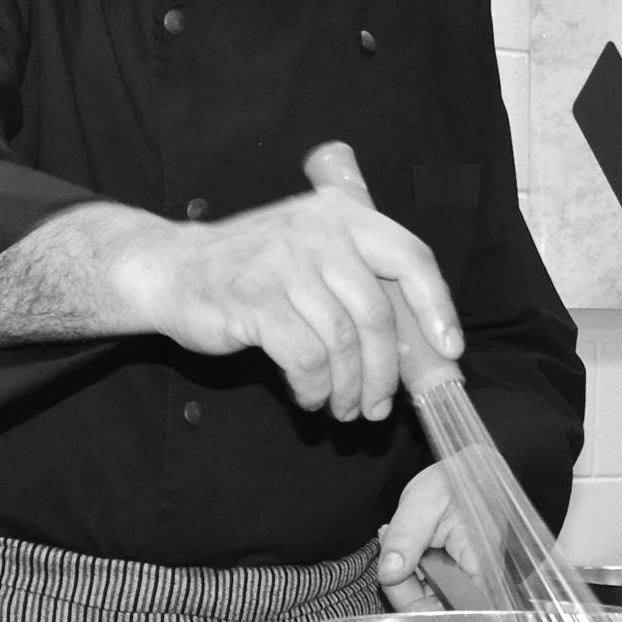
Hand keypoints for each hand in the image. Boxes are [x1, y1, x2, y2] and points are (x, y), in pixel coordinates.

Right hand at [125, 190, 462, 421]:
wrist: (173, 269)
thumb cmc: (256, 272)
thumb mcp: (314, 254)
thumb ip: (362, 282)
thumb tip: (418, 344)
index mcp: (344, 215)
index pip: (411, 257)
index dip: (438, 306)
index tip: (449, 349)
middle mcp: (319, 232)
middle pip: (378, 313)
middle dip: (386, 371)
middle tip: (381, 406)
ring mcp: (285, 264)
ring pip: (344, 342)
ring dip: (350, 387)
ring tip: (344, 407)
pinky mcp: (256, 300)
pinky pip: (306, 358)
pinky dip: (313, 388)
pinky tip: (309, 397)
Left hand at [376, 462, 500, 610]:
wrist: (472, 468)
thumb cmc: (457, 479)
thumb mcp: (422, 502)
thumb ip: (405, 539)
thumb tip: (388, 575)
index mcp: (479, 561)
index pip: (452, 608)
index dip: (419, 605)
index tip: (394, 580)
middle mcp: (479, 578)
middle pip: (438, 609)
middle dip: (405, 586)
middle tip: (391, 551)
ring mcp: (469, 579)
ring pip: (432, 599)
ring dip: (407, 577)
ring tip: (399, 540)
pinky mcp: (460, 576)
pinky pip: (434, 587)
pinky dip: (414, 571)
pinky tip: (407, 547)